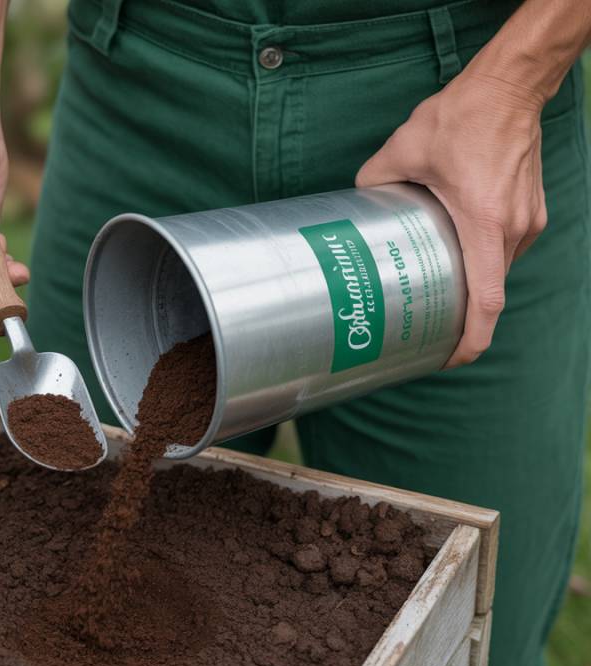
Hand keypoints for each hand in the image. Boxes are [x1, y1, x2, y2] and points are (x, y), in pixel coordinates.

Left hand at [357, 71, 546, 366]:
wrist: (510, 87)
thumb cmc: (461, 117)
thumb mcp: (402, 149)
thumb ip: (373, 181)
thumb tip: (355, 204)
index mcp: (483, 221)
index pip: (487, 298)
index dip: (473, 337)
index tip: (454, 358)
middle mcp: (512, 227)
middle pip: (489, 288)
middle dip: (462, 314)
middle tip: (425, 326)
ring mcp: (528, 219)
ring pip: (498, 268)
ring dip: (471, 281)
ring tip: (435, 286)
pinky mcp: (531, 210)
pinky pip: (505, 247)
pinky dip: (483, 257)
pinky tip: (454, 251)